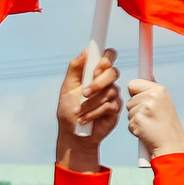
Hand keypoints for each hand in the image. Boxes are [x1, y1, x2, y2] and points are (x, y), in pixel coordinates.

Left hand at [55, 48, 120, 169]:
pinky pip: (109, 105)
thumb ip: (75, 68)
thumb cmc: (68, 109)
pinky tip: (84, 119)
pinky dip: (93, 113)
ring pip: (109, 91)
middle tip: (84, 93)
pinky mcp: (115, 108)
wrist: (73, 133)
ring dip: (91, 102)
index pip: (108, 56)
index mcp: (94, 72)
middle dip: (98, 83)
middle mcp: (106, 81)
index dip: (106, 58)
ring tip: (78, 111)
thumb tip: (86, 51)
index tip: (95, 69)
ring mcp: (113, 94)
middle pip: (113, 72)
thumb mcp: (67, 87)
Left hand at [124, 78, 183, 157]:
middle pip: (129, 100)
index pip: (132, 84)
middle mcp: (153, 96)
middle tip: (151, 117)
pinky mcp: (139, 120)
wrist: (172, 144)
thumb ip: (152, 89)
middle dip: (136, 109)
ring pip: (129, 112)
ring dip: (136, 120)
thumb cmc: (167, 124)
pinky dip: (135, 129)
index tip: (141, 101)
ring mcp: (145, 108)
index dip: (134, 94)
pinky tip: (147, 132)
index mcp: (159, 89)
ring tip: (150, 124)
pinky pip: (129, 123)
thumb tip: (147, 74)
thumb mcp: (164, 102)